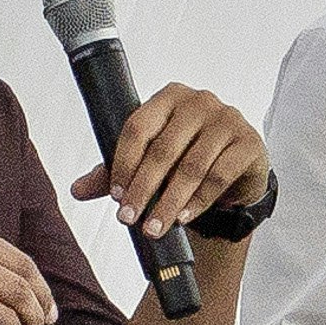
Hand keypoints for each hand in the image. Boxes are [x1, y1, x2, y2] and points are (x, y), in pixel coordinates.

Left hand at [73, 81, 269, 244]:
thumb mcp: (150, 163)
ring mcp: (227, 119)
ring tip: (154, 227)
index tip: (116, 195)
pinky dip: (198, 201)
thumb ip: (115, 172)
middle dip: (143, 189)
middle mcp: (198, 101)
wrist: (236, 170)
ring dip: (170, 202)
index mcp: (168, 97)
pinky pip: (220, 175)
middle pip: (164, 149)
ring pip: (192, 166)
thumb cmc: (188, 158)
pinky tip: (184, 218)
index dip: (123, 163)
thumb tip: (77, 190)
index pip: (138, 126)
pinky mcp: (248, 143)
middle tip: (129, 219)